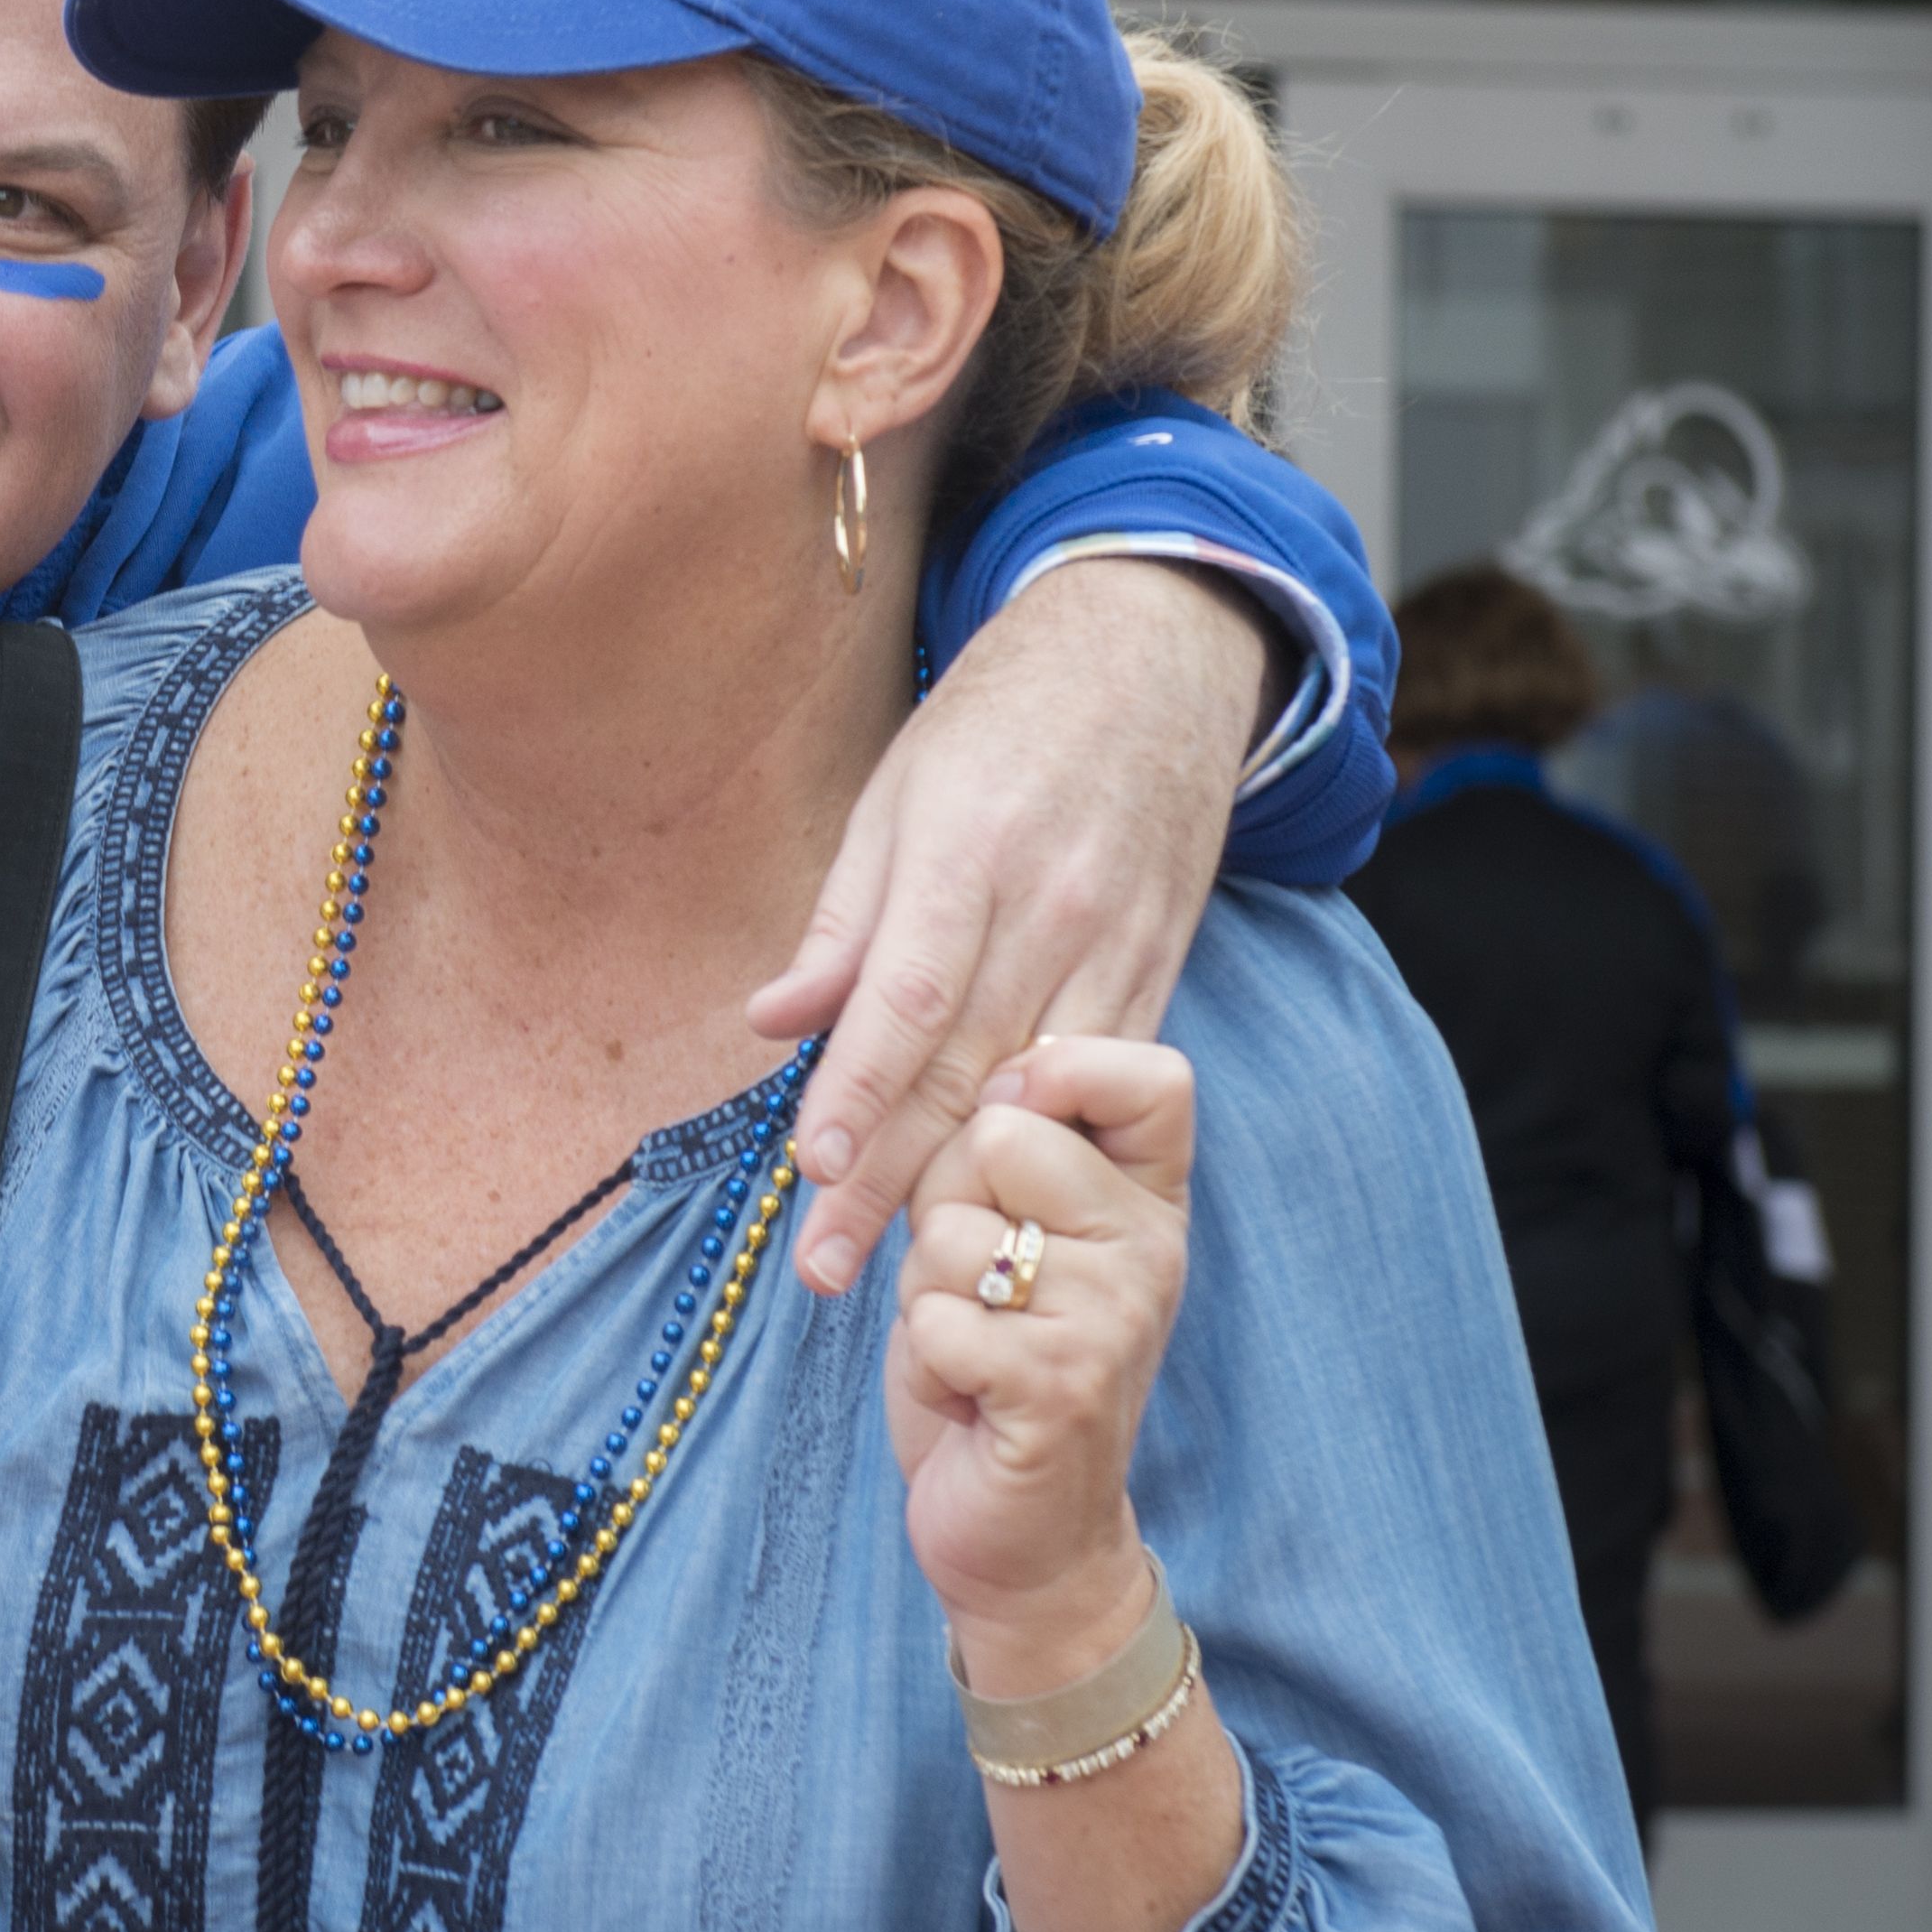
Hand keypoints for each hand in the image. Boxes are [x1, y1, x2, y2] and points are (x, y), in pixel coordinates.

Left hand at [750, 555, 1260, 1293]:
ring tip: (900, 1273)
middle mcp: (1049, 908)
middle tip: (828, 1270)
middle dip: (892, 1179)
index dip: (859, 1093)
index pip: (906, 997)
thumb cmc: (998, 720)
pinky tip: (1001, 1205)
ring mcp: (1117, 943)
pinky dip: (1047, 1146)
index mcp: (967, 852)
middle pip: (962, 1068)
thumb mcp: (895, 791)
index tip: (811, 1174)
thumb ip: (840, 920)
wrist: (1156, 659)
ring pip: (1034, 1091)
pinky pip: (1098, 1074)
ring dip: (969, 1188)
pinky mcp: (1160, 967)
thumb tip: (771, 1024)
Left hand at [882, 1036, 1196, 1679]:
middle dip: (943, 1202)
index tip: (1015, 1128)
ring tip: (972, 1345)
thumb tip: (985, 1075)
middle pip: (1000, 1134)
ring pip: (947, 1231)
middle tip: (977, 1282)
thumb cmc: (994, 1363)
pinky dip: (923, 1358)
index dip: (1059, 1075)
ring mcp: (1113, 1318)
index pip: (1152, 1073)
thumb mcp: (1005, 1234)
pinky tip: (965, 1397)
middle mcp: (1150, 1250)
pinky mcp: (1058, 1385)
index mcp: (1149, 1201)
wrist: (1029, 1538)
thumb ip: (1002, 1149)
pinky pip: (932, 1317)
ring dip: (926, 1292)